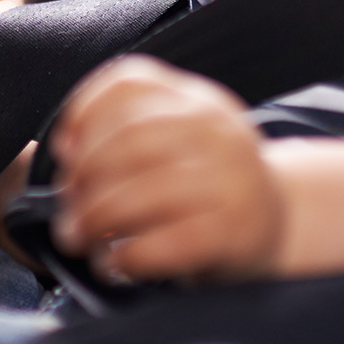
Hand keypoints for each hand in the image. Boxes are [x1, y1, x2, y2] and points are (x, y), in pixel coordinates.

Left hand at [50, 56, 280, 284]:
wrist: (278, 222)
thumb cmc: (210, 184)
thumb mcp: (182, 138)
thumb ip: (132, 132)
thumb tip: (66, 152)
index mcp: (197, 99)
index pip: (130, 81)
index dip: (83, 111)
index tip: (64, 147)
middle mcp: (216, 130)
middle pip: (128, 140)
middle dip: (83, 176)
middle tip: (67, 205)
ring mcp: (229, 180)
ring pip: (141, 192)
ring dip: (95, 218)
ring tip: (80, 236)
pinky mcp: (232, 232)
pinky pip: (164, 243)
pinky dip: (126, 255)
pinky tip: (114, 262)